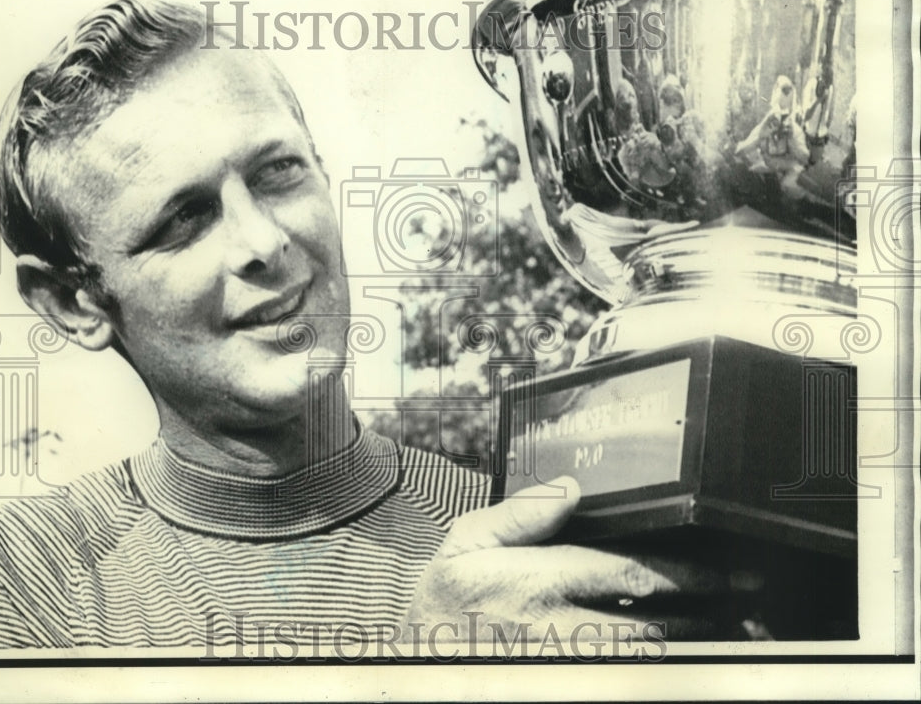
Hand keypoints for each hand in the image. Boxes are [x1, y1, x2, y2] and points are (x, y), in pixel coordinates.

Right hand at [405, 477, 760, 646]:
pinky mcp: (567, 680)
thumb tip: (569, 488)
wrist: (420, 665)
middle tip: (746, 600)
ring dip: (692, 643)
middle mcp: (556, 629)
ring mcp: (565, 665)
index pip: (626, 573)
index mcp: (536, 582)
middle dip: (704, 609)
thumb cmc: (443, 606)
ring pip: (645, 659)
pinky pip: (625, 677)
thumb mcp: (464, 543)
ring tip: (732, 628)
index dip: (682, 573)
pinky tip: (680, 655)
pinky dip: (658, 666)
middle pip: (651, 622)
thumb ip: (520, 514)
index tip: (720, 570)